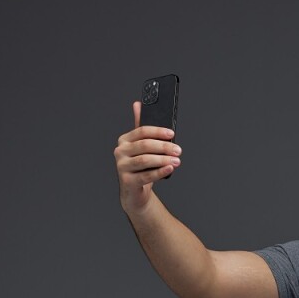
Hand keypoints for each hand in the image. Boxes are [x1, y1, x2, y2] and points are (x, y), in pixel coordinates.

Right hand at [113, 100, 181, 214]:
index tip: (172, 133)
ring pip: (145, 160)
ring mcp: (122, 166)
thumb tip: (138, 104)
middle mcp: (120, 152)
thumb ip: (141, 129)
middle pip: (145, 145)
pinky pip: (146, 175)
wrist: (135, 193)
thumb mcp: (141, 148)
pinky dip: (160, 172)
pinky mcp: (127, 181)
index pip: (141, 131)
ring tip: (177, 161)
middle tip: (178, 150)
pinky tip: (170, 169)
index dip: (158, 131)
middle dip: (164, 147)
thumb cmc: (140, 169)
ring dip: (163, 160)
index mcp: (124, 141)